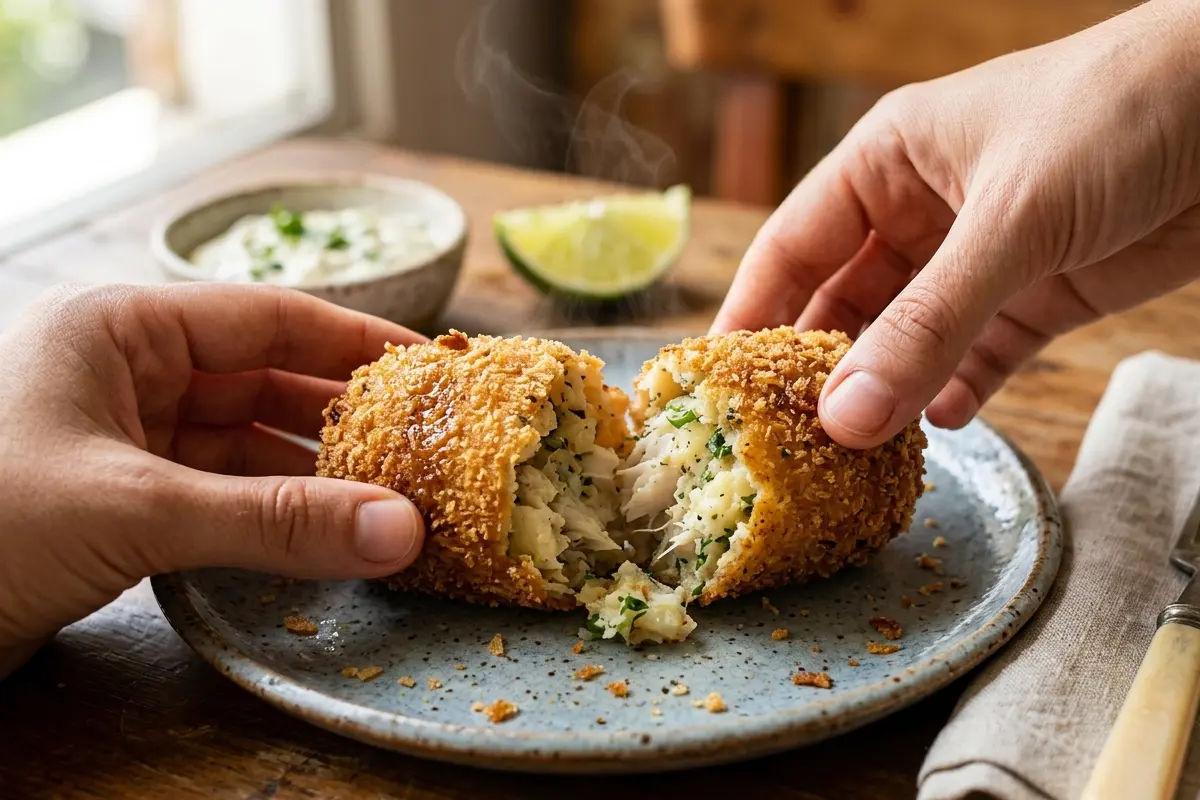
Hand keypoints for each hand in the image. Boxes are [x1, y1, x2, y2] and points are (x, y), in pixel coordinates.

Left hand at [0, 283, 427, 676]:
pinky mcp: (120, 502)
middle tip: (429, 446)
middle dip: (345, 417)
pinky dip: (273, 514)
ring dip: (315, 474)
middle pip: (266, 380)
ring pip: (248, 444)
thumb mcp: (134, 510)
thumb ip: (273, 522)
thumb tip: (400, 531)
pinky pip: (221, 495)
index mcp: (120, 329)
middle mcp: (127, 373)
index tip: (433, 367)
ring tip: (394, 497)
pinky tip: (326, 533)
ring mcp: (124, 439)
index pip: (269, 317)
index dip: (358, 340)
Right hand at [713, 0, 1199, 447]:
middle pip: (841, 303)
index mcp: (887, 164)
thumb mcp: (1010, 219)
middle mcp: (921, 213)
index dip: (748, 315)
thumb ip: (928, 322)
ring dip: (881, 392)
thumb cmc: (1118, 115)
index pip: (791, 247)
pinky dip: (953, 393)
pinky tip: (933, 428)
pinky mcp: (1036, 296)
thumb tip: (845, 417)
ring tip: (847, 455)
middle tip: (778, 442)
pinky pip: (974, 358)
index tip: (713, 387)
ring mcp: (978, 259)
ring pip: (906, 339)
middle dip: (814, 369)